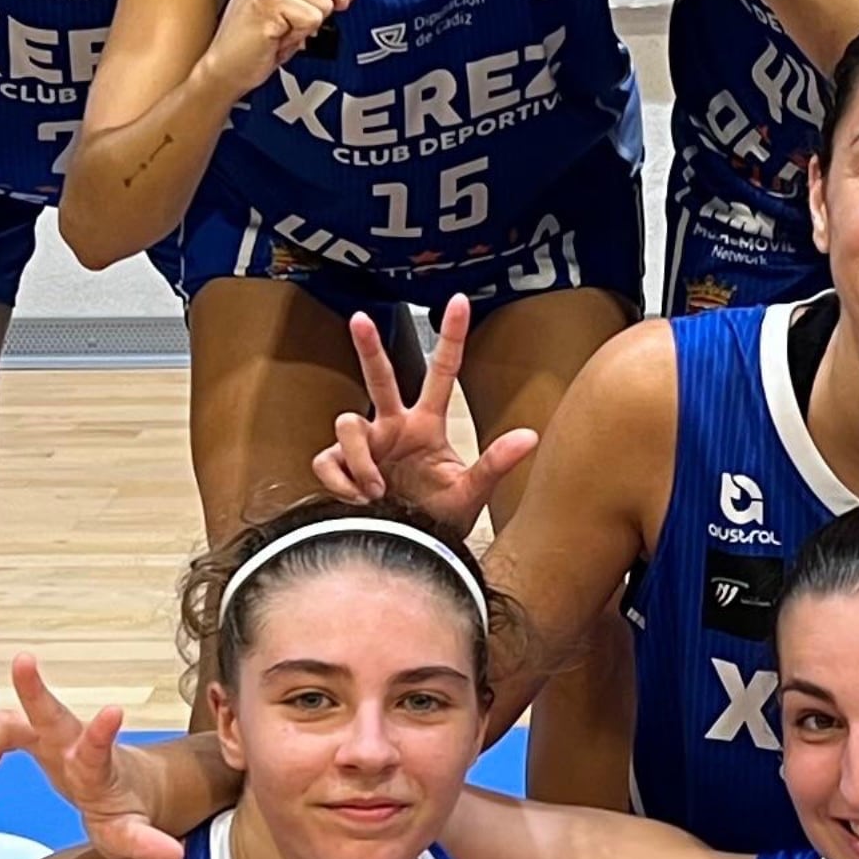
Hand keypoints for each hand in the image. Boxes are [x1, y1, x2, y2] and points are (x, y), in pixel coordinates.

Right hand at [0, 649, 185, 858]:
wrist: (128, 787)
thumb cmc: (130, 807)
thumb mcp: (134, 833)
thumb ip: (146, 842)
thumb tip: (172, 855)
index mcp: (98, 768)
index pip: (99, 748)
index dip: (102, 733)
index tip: (114, 711)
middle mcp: (72, 745)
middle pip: (50, 714)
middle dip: (35, 690)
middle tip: (24, 661)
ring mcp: (50, 740)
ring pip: (7, 725)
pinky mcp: (32, 742)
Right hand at [204, 0, 353, 93]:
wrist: (229, 62)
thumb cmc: (260, 29)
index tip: (289, 0)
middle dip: (313, 7)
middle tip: (282, 15)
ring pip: (325, 2)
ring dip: (305, 22)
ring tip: (278, 23)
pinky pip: (314, 18)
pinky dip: (299, 34)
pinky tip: (275, 32)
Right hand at [310, 297, 528, 533]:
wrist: (411, 558)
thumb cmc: (440, 522)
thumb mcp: (471, 493)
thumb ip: (496, 463)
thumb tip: (530, 435)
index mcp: (427, 425)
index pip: (442, 372)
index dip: (451, 336)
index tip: (460, 300)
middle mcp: (392, 427)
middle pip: (380, 376)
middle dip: (368, 347)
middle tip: (361, 318)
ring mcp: (364, 446)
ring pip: (347, 423)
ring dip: (361, 457)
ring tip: (378, 490)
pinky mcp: (338, 467)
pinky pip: (327, 459)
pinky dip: (341, 479)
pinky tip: (359, 499)